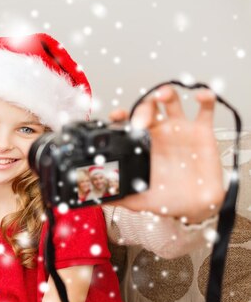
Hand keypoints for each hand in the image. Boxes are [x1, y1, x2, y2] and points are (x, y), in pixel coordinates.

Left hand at [109, 85, 225, 223]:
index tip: (116, 117)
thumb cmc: (169, 199)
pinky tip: (199, 96)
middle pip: (147, 108)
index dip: (120, 116)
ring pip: (171, 102)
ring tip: (161, 96)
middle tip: (138, 121)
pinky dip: (205, 98)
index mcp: (144, 144)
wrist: (196, 208)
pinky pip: (206, 109)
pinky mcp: (202, 132)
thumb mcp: (138, 199)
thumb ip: (118, 197)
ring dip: (165, 93)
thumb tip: (95, 200)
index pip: (128, 122)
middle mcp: (160, 132)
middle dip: (141, 107)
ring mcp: (180, 130)